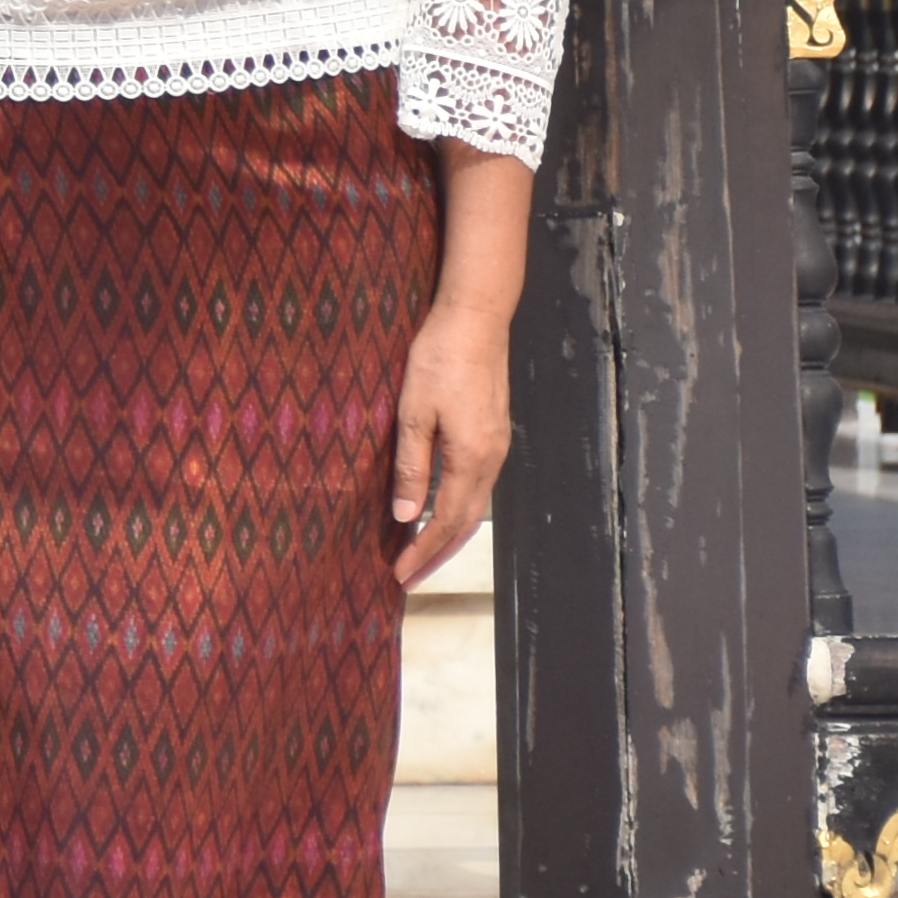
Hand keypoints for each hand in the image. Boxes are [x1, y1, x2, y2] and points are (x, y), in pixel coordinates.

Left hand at [393, 288, 516, 589]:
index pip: (446, 521)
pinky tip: (440, 510)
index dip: (423, 551)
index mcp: (472, 458)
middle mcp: (492, 459)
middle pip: (466, 523)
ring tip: (421, 553)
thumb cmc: (440, 359)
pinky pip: (476, 485)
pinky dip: (457, 508)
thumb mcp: (414, 412)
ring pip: (474, 506)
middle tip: (409, 578)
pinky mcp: (493, 433)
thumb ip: (412, 466)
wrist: (476, 319)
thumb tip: (405, 515)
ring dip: (447, 534)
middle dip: (437, 554)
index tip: (400, 575)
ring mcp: (497, 446)